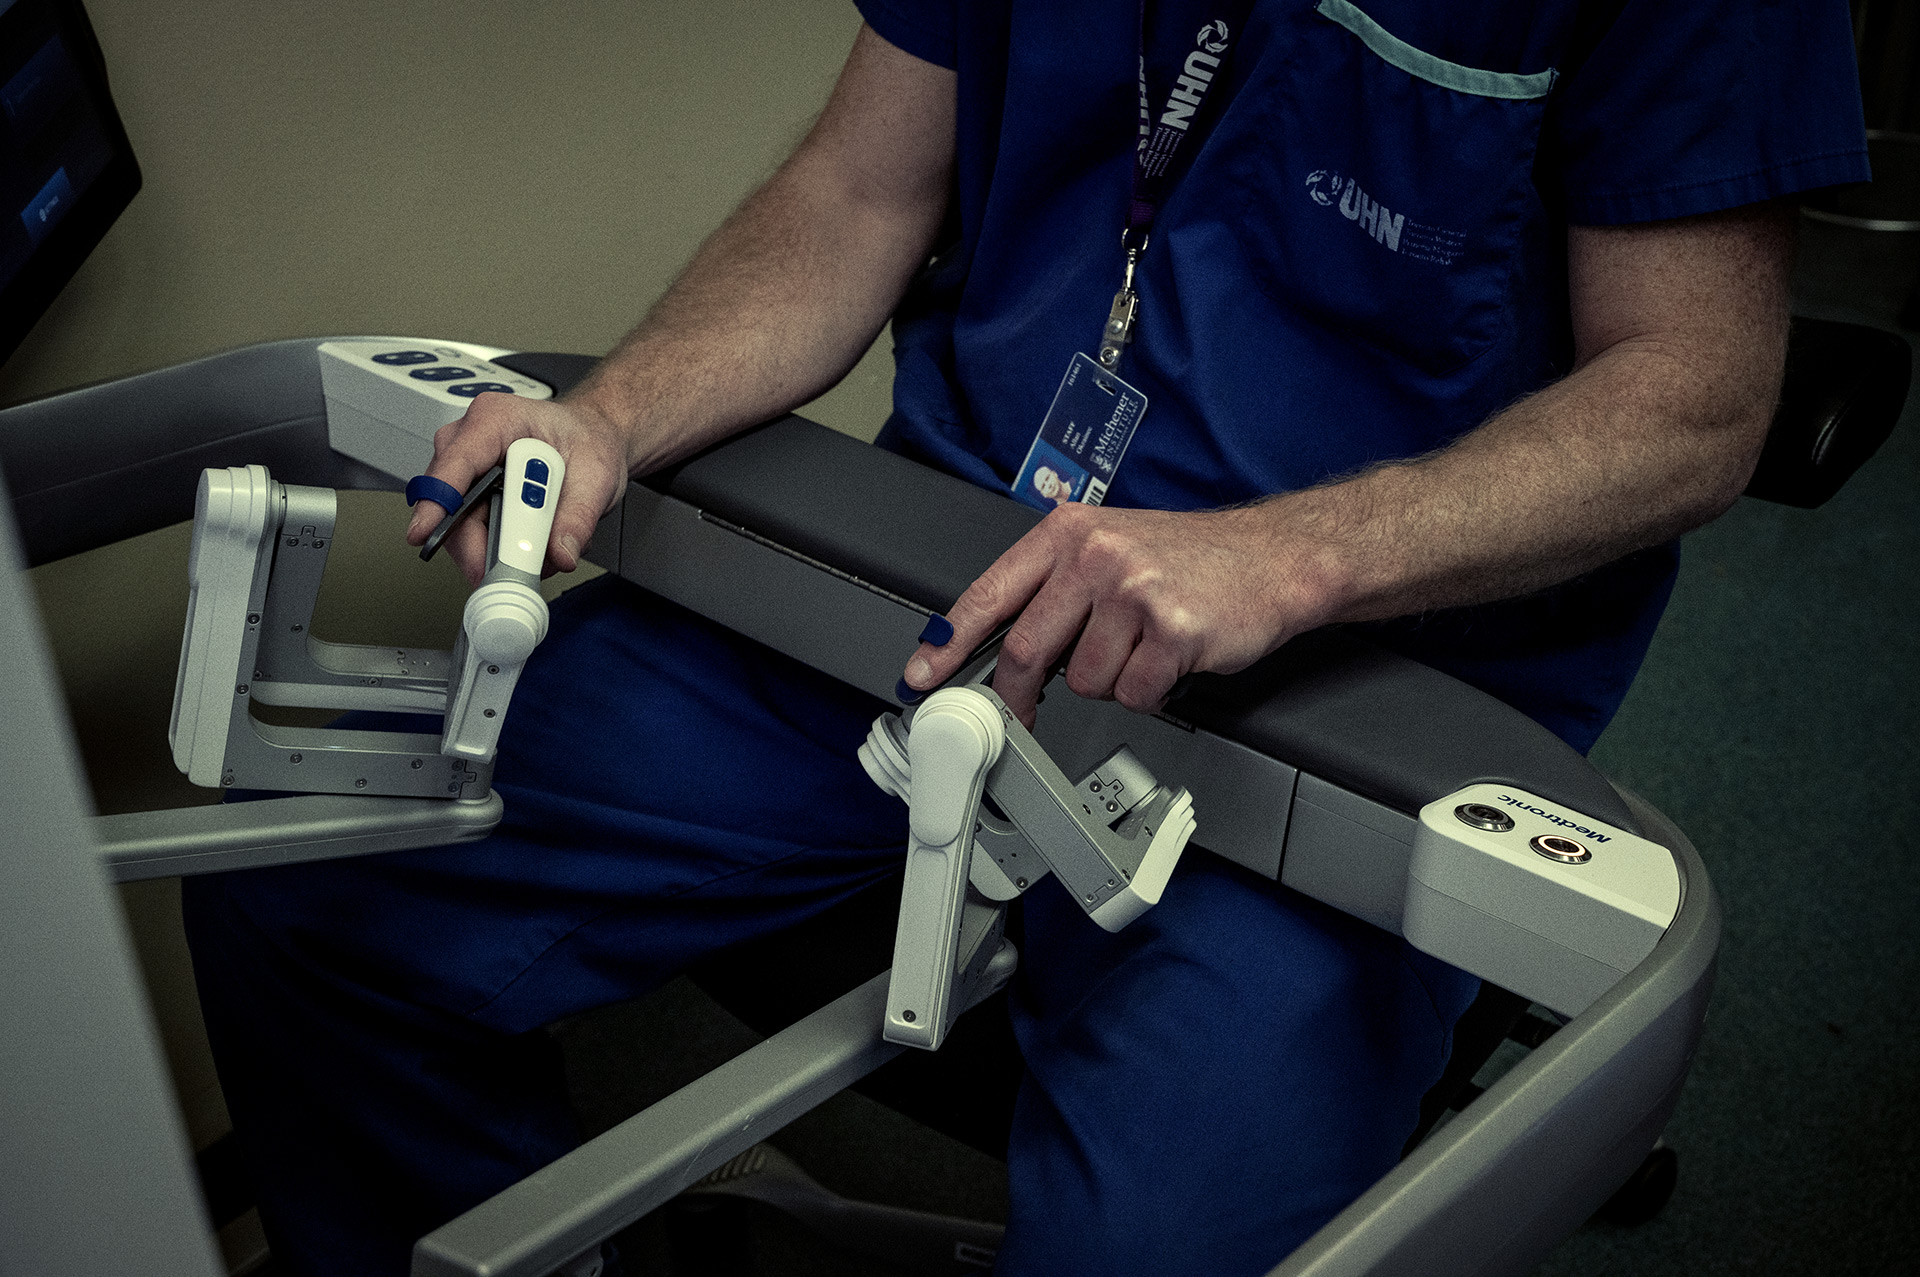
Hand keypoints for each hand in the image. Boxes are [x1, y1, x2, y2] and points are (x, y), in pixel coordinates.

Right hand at [404, 392, 631, 585]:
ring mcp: (466, 472)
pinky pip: (475, 534)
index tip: (425, 532)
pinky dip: (503, 549)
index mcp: (496, 421)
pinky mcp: (471, 498)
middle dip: (478, 547)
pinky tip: (533, 540)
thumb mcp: (596, 475)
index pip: (456, 461)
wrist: (591, 441)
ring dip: (498, 550)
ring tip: (540, 549)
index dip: (438, 499)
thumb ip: (578, 517)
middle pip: (452, 506)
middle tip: (509, 573)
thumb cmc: (586, 440)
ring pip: (461, 527)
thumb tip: (560, 552)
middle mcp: (470, 443)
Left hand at [901, 501, 1327, 726]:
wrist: (1275, 558)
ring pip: (1084, 681)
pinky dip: (1150, 691)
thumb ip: (1053, 588)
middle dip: (1020, 695)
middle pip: (1025, 650)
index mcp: (1069, 533)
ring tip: (1142, 649)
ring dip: (1111, 682)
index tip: (922, 676)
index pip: (990, 594)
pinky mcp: (1172, 630)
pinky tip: (1170, 659)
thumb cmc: (1191, 559)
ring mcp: (1133, 592)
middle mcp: (1096, 555)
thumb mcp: (1110, 547)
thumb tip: (998, 647)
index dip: (947, 643)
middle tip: (1027, 712)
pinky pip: (1133, 693)